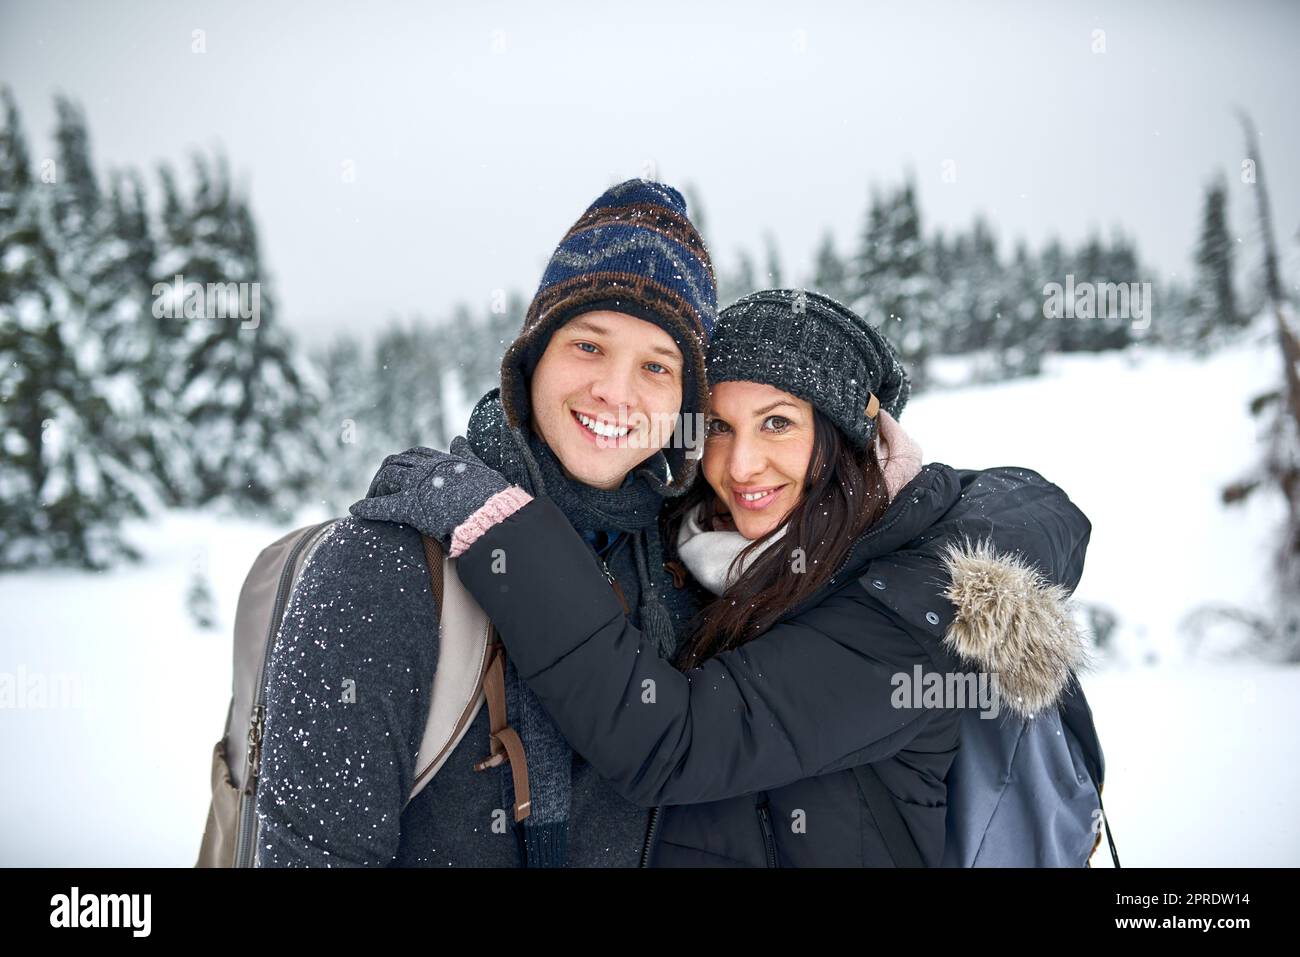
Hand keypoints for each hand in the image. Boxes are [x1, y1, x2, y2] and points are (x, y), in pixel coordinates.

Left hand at [349, 437, 512, 548]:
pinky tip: (355, 510)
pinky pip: (383, 505)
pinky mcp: (411, 506)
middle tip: (380, 489)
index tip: (399, 473)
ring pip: (387, 476)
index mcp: (443, 461)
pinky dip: (367, 507)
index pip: (416, 454)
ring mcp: (418, 486)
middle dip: (385, 474)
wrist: (492, 514)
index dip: (404, 462)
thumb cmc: (492, 496)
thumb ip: (466, 454)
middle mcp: (427, 469)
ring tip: (370, 498)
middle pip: (396, 462)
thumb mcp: (480, 468)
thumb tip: (457, 439)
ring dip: (375, 486)